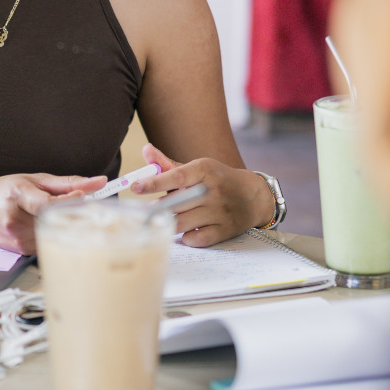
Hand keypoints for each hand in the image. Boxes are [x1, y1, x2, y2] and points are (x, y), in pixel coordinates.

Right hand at [0, 173, 106, 253]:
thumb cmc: (3, 192)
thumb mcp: (33, 180)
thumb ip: (67, 183)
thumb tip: (98, 182)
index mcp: (17, 196)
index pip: (47, 204)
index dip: (69, 201)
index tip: (83, 196)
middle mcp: (15, 219)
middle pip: (55, 220)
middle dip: (72, 213)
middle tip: (82, 205)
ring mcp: (17, 238)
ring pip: (55, 234)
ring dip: (64, 225)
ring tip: (58, 213)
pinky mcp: (21, 252)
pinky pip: (48, 243)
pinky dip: (53, 234)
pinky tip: (44, 225)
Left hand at [126, 144, 274, 247]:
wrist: (254, 196)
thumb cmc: (219, 180)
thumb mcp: (198, 168)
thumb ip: (169, 164)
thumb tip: (146, 151)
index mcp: (204, 170)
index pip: (176, 176)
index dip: (154, 182)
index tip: (135, 187)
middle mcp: (213, 190)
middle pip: (176, 202)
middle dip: (157, 208)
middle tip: (144, 211)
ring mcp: (220, 211)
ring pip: (183, 222)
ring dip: (169, 223)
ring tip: (163, 220)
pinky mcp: (225, 229)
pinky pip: (197, 239)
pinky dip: (186, 238)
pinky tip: (185, 232)